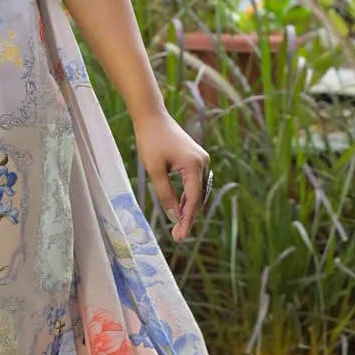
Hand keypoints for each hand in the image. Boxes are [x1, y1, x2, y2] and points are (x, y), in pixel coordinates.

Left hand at [133, 107, 209, 244]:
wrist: (152, 117)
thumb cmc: (150, 140)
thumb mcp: (155, 170)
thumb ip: (165, 194)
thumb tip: (173, 216)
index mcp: (195, 165)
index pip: (193, 200)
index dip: (187, 220)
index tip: (180, 237)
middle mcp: (203, 162)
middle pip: (198, 197)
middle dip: (188, 217)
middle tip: (177, 236)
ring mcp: (202, 159)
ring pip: (197, 191)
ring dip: (188, 207)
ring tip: (178, 225)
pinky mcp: (196, 158)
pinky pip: (195, 182)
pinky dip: (188, 195)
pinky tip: (179, 207)